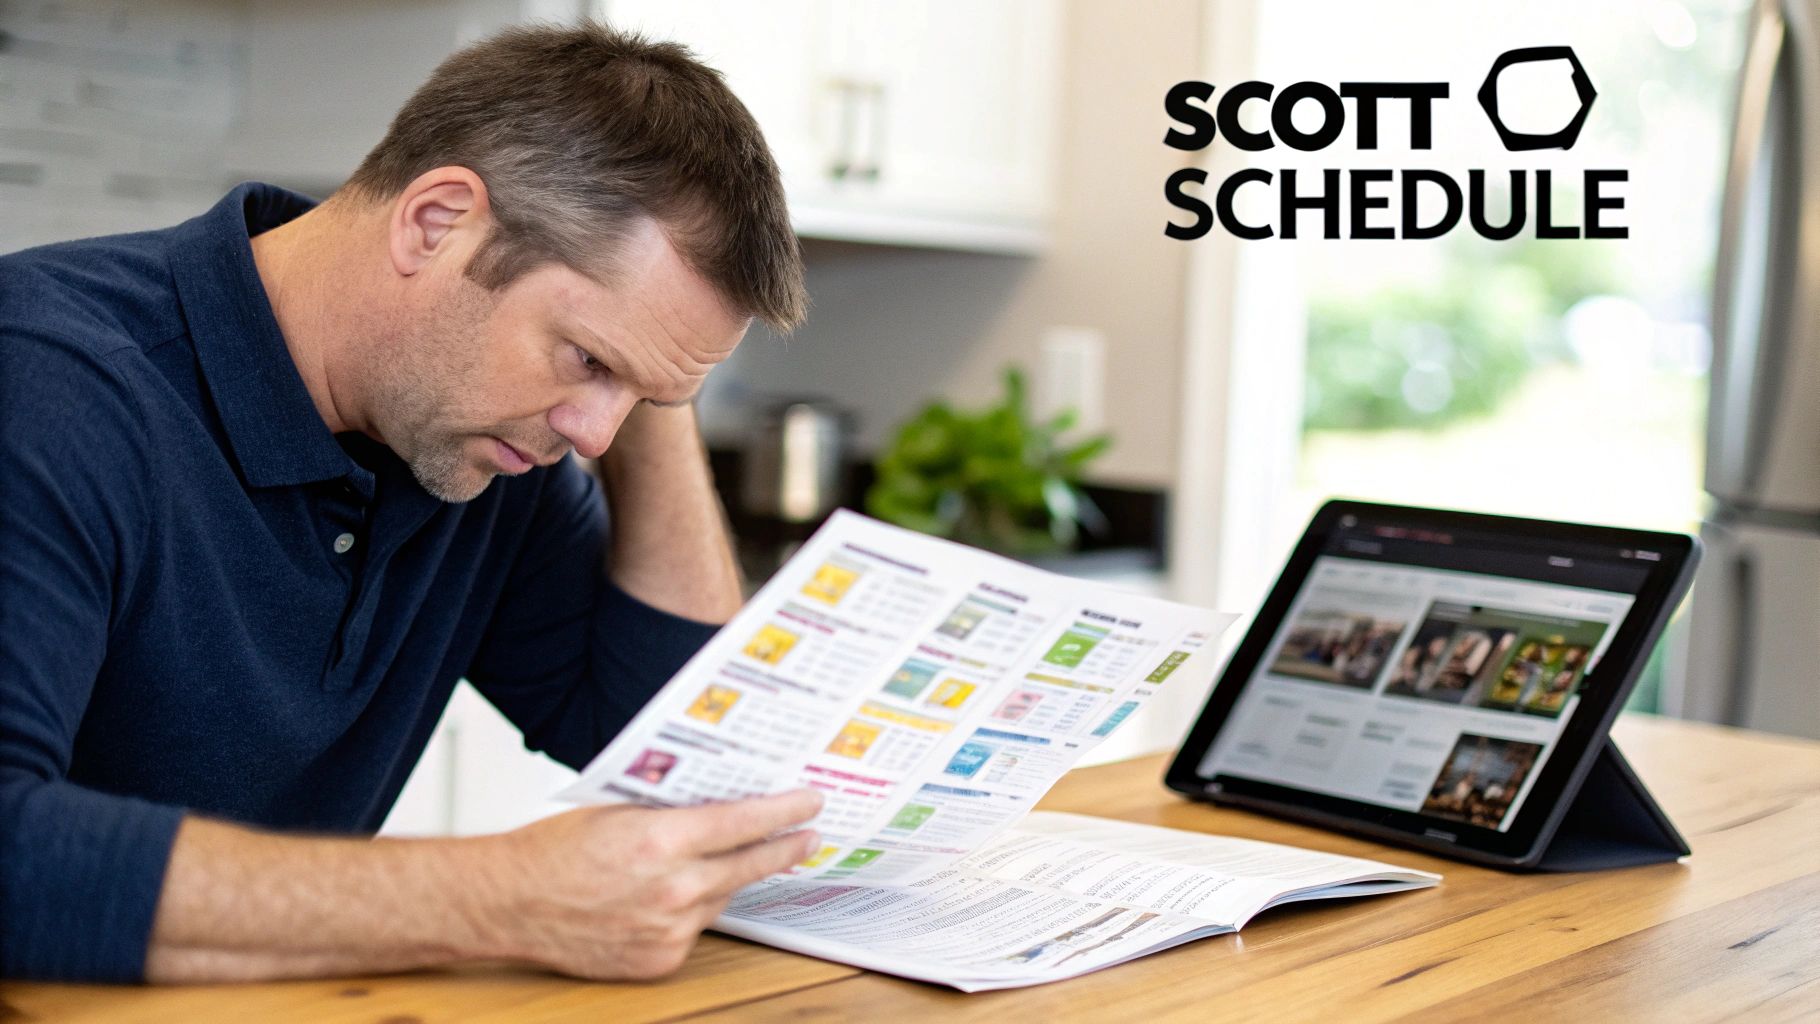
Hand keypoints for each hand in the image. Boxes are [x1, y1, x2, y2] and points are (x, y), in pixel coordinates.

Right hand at [485, 789, 821, 978]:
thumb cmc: (555, 850)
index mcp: (661, 840)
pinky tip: (681, 893)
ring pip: (723, 896)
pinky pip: (696, 927)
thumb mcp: (619, 809)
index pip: (744, 822)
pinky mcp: (660, 959)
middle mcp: (672, 888)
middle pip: (750, 865)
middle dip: (785, 848)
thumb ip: (673, 811)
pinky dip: (694, 908)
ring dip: (732, 876)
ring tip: (745, 857)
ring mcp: (668, 929)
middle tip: (810, 834)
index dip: (784, 810)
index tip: (810, 802)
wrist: (510, 904)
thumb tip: (723, 803)